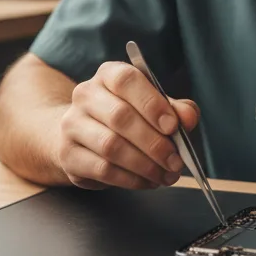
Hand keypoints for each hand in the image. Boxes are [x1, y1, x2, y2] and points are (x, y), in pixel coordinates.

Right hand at [55, 61, 198, 190]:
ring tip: (166, 175)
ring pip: (111, 146)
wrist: (83, 136)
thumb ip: (176, 109)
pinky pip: (102, 169)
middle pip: (120, 117)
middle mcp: (86, 94)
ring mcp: (72, 124)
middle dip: (154, 143)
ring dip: (145, 165)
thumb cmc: (129, 117)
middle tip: (176, 161)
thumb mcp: (155, 106)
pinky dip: (131, 179)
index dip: (152, 104)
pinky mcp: (68, 155)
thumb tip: (188, 118)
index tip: (173, 126)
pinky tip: (148, 181)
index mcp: (109, 75)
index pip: (127, 81)